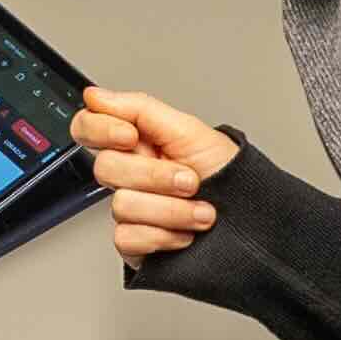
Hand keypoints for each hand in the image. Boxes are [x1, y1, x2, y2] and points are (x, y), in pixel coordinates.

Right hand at [72, 87, 239, 267]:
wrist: (252, 220)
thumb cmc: (229, 175)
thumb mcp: (190, 131)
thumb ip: (138, 108)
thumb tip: (94, 95)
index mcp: (137, 142)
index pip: (88, 127)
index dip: (100, 129)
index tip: (130, 136)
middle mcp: (130, 176)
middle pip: (105, 168)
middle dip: (156, 175)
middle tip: (189, 179)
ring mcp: (131, 210)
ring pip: (121, 206)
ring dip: (171, 210)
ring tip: (202, 211)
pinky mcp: (135, 244)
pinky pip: (127, 238)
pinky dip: (164, 236)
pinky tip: (185, 233)